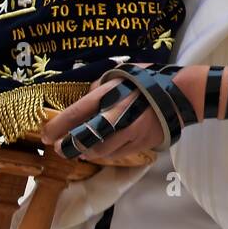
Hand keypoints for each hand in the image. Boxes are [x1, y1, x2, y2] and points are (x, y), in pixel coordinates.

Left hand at [40, 77, 163, 161]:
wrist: (181, 94)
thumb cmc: (149, 80)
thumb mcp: (121, 74)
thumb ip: (100, 87)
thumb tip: (86, 99)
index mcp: (108, 96)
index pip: (74, 114)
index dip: (56, 127)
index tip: (46, 135)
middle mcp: (115, 118)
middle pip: (83, 140)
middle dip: (68, 146)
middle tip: (61, 148)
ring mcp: (128, 134)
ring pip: (100, 151)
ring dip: (88, 152)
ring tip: (82, 151)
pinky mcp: (140, 144)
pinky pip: (118, 154)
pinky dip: (107, 153)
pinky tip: (103, 150)